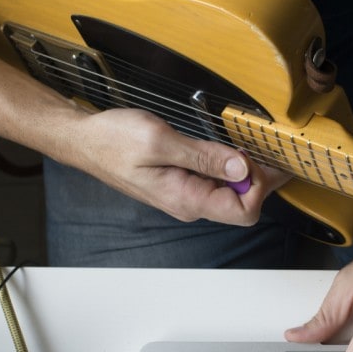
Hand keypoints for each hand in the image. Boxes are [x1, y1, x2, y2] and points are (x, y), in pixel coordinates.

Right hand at [66, 107, 289, 223]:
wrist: (86, 140)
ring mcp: (187, 196)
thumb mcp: (160, 140)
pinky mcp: (184, 184)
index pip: (244, 211)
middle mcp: (190, 204)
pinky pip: (218, 183)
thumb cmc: (113, 140)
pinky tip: (233, 151)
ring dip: (248, 172)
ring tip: (254, 146)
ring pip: (233, 194)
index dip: (258, 185)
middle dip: (260, 179)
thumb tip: (242, 168)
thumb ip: (204, 156)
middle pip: (244, 204)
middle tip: (266, 148)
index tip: (252, 156)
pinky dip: (232, 168)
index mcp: (186, 199)